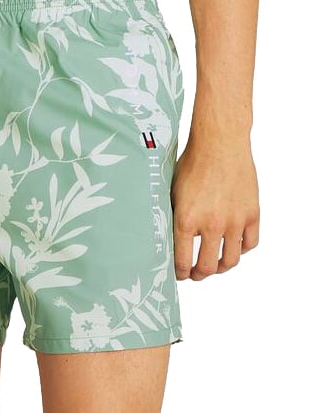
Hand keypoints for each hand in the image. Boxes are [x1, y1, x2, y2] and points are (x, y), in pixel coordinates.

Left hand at [171, 137, 259, 279]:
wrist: (219, 142)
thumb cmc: (192, 162)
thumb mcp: (172, 190)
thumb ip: (173, 215)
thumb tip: (166, 236)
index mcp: (187, 219)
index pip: (182, 261)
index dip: (179, 273)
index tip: (178, 274)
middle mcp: (212, 225)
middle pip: (208, 267)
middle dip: (199, 275)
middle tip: (195, 274)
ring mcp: (235, 221)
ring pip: (230, 261)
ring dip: (221, 268)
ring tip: (214, 265)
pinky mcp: (252, 214)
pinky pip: (250, 244)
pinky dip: (241, 249)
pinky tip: (232, 246)